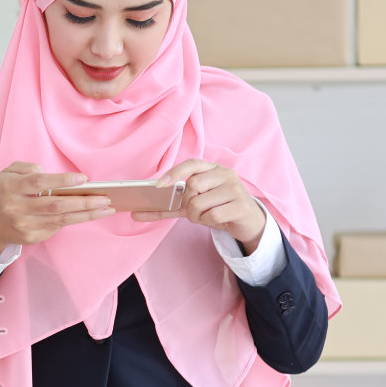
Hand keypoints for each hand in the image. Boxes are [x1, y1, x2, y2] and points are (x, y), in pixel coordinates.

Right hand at [0, 162, 114, 256]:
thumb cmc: (5, 193)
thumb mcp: (8, 173)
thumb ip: (27, 168)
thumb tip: (52, 176)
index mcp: (11, 188)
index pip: (39, 183)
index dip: (62, 181)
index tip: (83, 179)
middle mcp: (17, 208)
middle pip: (55, 205)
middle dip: (83, 201)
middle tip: (104, 198)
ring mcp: (25, 225)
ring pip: (61, 219)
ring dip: (86, 214)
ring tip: (105, 208)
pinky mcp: (31, 237)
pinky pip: (57, 227)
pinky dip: (75, 220)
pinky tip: (90, 215)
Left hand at [131, 159, 265, 253]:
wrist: (248, 221)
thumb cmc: (219, 207)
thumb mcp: (196, 201)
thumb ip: (173, 202)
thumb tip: (137, 212)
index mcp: (213, 169)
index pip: (191, 164)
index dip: (174, 173)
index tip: (158, 185)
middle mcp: (225, 174)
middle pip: (192, 186)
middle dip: (188, 204)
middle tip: (194, 211)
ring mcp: (235, 188)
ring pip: (200, 203)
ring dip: (197, 216)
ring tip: (207, 216)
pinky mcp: (241, 205)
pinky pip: (212, 216)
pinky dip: (208, 222)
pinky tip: (218, 220)